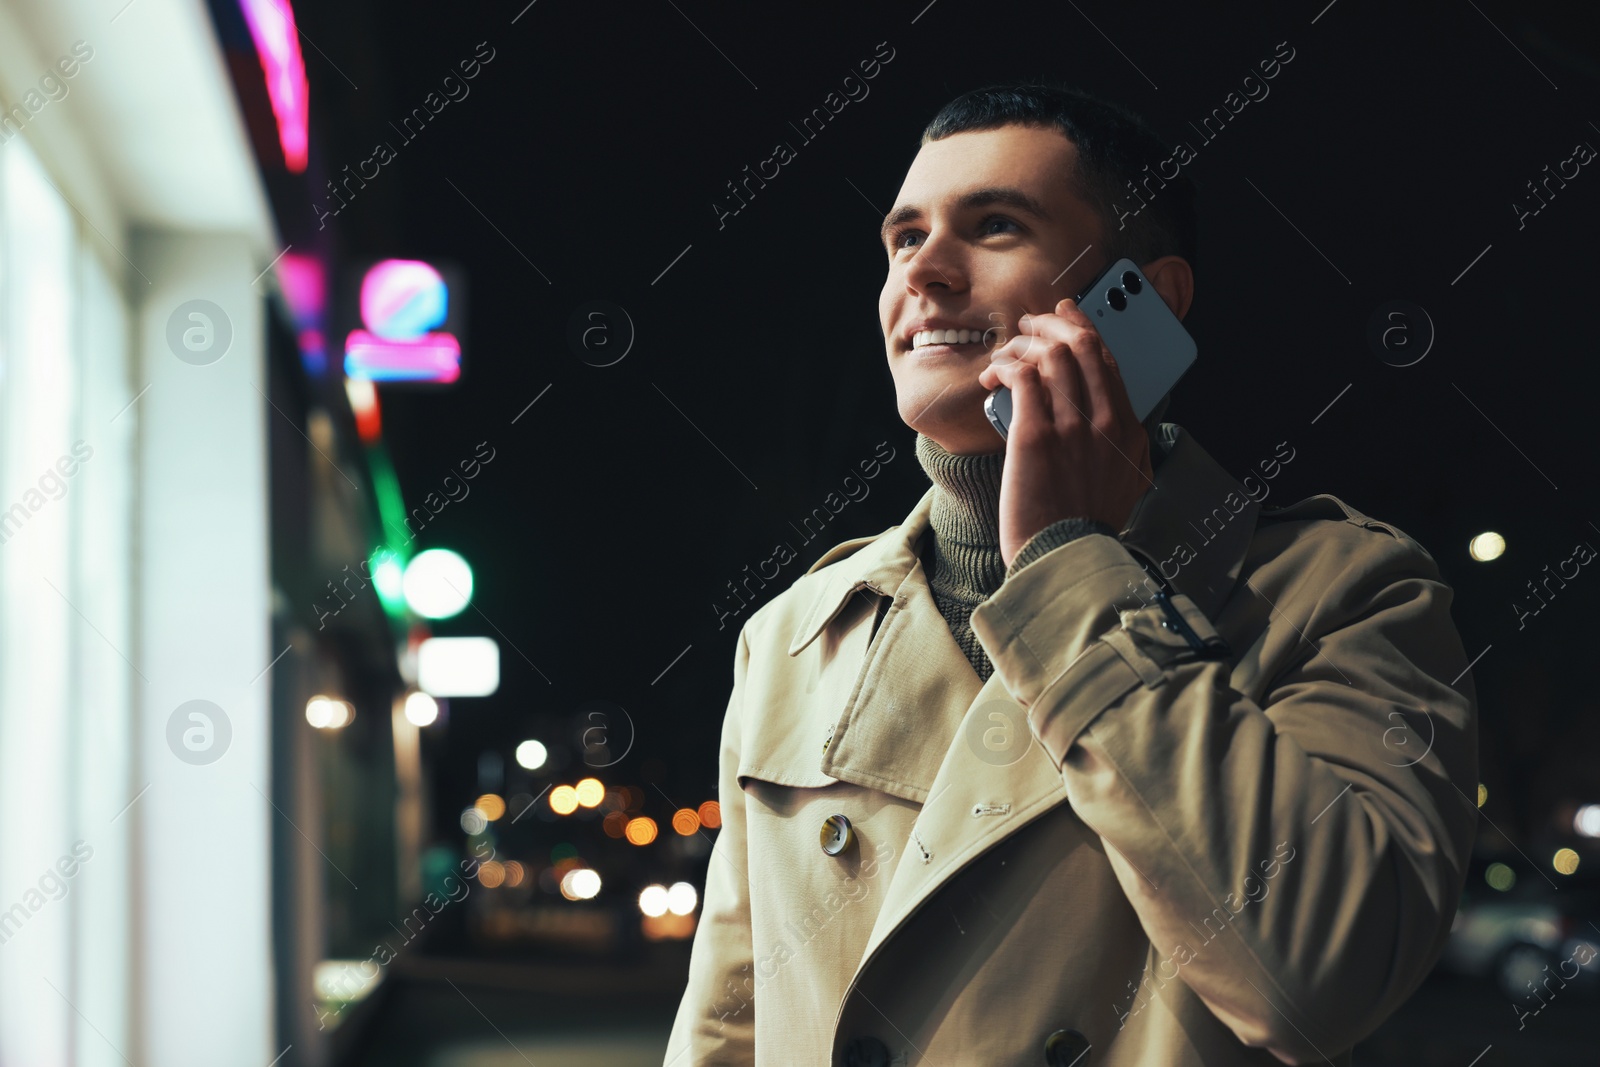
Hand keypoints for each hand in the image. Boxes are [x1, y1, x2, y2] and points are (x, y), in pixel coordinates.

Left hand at [976, 297, 1155, 567]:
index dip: (1084, 330)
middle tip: (1032, 322)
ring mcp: (1072, 426)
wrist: (1065, 557)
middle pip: (1084, 345)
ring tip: (1007, 351)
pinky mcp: (1036, 434)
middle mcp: (1106, 421)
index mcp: (1129, 431)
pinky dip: (1005, 365)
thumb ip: (1127, 452)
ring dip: (1024, 342)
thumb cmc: (1084, 528)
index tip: (1067, 317)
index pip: (1108, 361)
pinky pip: (1021, 376)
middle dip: (1054, 323)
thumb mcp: (1126, 486)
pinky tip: (993, 375)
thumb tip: (1119, 427)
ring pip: (1051, 354)